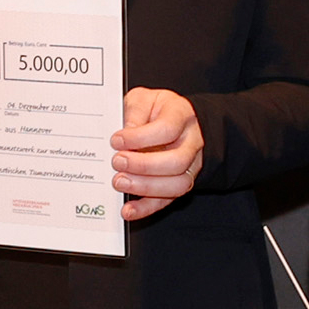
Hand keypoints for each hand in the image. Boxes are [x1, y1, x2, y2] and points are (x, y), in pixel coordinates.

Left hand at [110, 86, 201, 220]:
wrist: (177, 120)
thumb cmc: (158, 109)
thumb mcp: (144, 98)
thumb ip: (135, 111)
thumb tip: (126, 132)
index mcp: (181, 116)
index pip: (167, 129)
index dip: (140, 137)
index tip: (117, 140)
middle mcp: (191, 143)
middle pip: (176, 161)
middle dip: (143, 166)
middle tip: (117, 162)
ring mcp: (189, 166)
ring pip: (177, 184)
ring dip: (145, 187)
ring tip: (120, 182)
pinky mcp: (178, 183)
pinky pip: (167, 200)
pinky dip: (146, 208)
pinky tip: (128, 210)